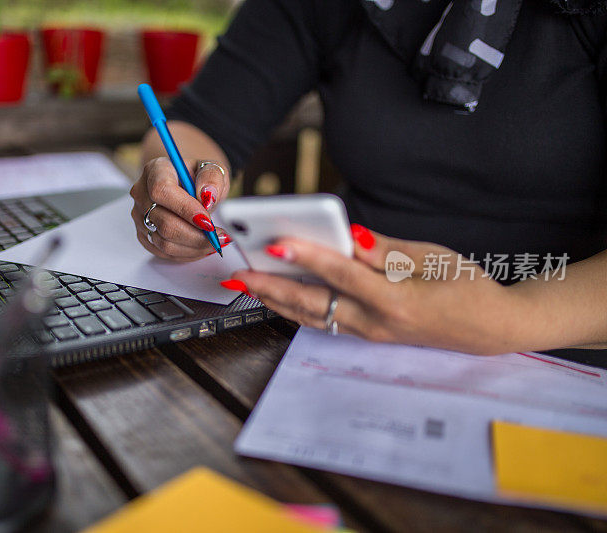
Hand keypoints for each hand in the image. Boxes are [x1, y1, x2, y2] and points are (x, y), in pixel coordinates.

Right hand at [130, 157, 231, 261]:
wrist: (188, 185)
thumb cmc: (198, 178)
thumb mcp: (213, 169)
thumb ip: (212, 177)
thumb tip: (208, 196)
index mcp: (156, 170)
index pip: (162, 191)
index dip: (185, 209)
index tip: (208, 222)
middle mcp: (142, 193)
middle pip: (164, 222)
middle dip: (195, 235)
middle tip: (219, 237)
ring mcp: (140, 216)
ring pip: (164, 242)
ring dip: (193, 247)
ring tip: (214, 242)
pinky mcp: (143, 234)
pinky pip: (164, 252)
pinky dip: (187, 253)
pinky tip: (201, 246)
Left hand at [222, 225, 524, 354]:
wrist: (491, 328)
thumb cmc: (466, 286)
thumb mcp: (433, 258)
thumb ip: (386, 251)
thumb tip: (350, 237)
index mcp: (397, 300)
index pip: (343, 274)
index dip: (308, 256)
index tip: (277, 241)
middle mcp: (377, 323)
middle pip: (313, 303)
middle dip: (272, 287)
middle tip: (239, 273)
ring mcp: (370, 334)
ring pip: (312, 317)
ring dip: (277, 300)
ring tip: (247, 283)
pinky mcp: (368, 336)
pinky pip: (323, 322)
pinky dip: (297, 309)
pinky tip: (278, 295)